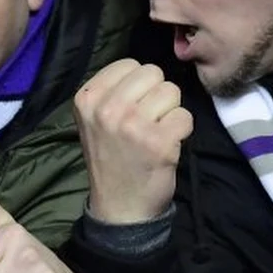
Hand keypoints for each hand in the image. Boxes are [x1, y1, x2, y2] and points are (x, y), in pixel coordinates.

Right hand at [73, 59, 192, 224]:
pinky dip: (182, 131)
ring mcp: (132, 125)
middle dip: (157, 94)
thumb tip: (146, 72)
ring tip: (156, 133)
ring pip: (172, 92)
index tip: (132, 108)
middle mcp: (106, 109)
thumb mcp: (94, 120)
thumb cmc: (110, 160)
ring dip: (170, 112)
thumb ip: (112, 92)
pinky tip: (167, 146)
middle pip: (153, 73)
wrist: (119, 208)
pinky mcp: (158, 142)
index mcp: (87, 99)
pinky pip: (185, 116)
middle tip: (148, 121)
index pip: (129, 64)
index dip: (139, 84)